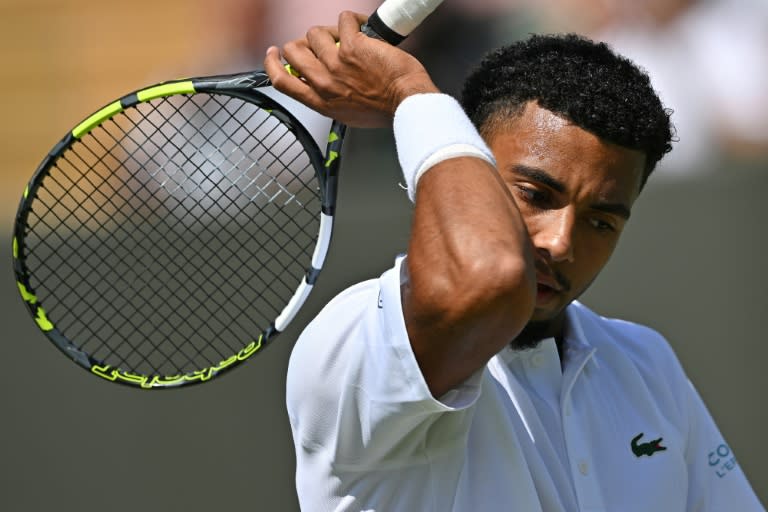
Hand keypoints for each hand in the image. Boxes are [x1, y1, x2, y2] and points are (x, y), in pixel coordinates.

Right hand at [264, 11, 438, 127]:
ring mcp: (336, 63)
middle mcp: (324, 83)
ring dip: (329, 30)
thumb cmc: (385, 110)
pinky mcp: (353, 46)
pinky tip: (362, 25)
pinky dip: (352, 19)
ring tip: (347, 35)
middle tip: (319, 42)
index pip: (282, 82)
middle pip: (293, 51)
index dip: (272, 64)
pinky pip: (343, 20)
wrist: (406, 103)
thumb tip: (320, 84)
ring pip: (315, 32)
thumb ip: (330, 99)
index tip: (273, 54)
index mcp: (320, 102)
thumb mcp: (347, 114)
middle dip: (303, 42)